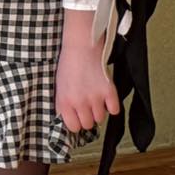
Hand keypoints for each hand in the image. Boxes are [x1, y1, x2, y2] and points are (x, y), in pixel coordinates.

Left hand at [56, 12, 119, 133]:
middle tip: (87, 106)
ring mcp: (95, 98)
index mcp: (64, 102)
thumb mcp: (59, 87)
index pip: (73, 127)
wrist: (81, 47)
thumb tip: (70, 121)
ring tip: (95, 98)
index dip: (76, 122)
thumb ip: (64, 105)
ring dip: (99, 111)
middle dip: (88, 117)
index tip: (77, 116)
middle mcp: (80, 103)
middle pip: (88, 124)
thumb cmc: (68, 66)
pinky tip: (106, 97)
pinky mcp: (109, 92)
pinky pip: (114, 110)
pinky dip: (112, 105)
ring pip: (101, 118)